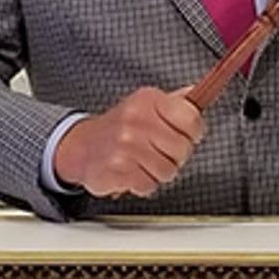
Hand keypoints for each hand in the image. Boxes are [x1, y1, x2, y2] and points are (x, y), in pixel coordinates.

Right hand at [53, 86, 206, 197]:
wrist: (81, 146)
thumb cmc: (119, 128)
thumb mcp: (146, 105)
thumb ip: (174, 102)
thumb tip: (197, 93)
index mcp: (148, 100)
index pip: (191, 119)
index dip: (193, 132)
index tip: (186, 135)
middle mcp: (137, 120)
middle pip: (183, 149)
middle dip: (176, 156)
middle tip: (159, 151)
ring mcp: (126, 145)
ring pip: (168, 170)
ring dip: (158, 172)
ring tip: (143, 162)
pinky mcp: (117, 169)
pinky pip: (149, 185)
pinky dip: (142, 184)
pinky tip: (132, 172)